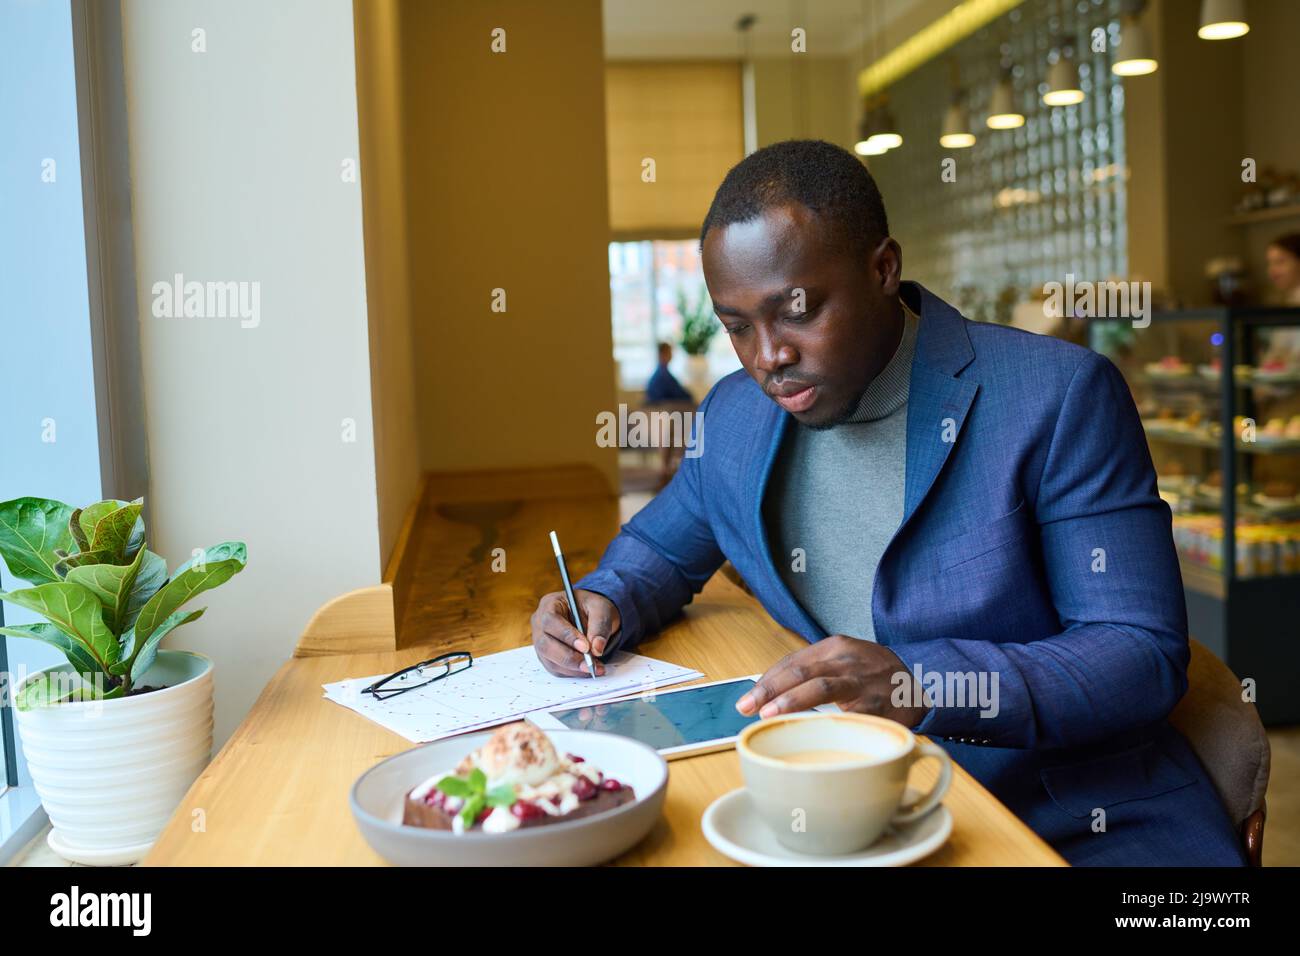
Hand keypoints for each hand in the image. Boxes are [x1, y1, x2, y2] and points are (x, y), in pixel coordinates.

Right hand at [530, 589, 620, 677]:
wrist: (590, 615)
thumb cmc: (592, 608)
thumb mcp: (600, 608)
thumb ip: (600, 626)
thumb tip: (597, 649)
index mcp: (549, 604)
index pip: (551, 621)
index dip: (567, 636)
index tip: (586, 647)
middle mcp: (539, 623)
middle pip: (545, 644)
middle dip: (569, 657)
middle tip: (590, 664)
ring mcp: (540, 641)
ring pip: (549, 660)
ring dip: (572, 668)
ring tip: (594, 668)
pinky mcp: (546, 656)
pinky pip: (555, 668)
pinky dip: (571, 672)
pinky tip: (587, 670)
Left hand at [735, 635, 929, 727]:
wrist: (922, 682)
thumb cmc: (874, 675)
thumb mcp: (846, 662)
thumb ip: (814, 672)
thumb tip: (772, 693)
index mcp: (835, 647)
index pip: (791, 661)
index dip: (766, 681)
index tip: (748, 698)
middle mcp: (846, 660)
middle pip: (800, 671)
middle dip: (769, 689)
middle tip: (747, 706)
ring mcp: (861, 681)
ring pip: (820, 687)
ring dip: (790, 701)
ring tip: (768, 714)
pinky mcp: (875, 705)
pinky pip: (845, 714)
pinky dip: (823, 723)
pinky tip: (807, 733)